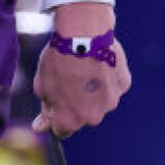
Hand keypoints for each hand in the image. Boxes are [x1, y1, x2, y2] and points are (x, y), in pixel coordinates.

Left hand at [32, 2, 130, 136]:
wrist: (84, 34)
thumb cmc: (59, 60)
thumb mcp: (43, 86)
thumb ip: (46, 110)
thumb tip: (40, 128)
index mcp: (71, 121)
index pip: (62, 130)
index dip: (57, 116)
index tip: (56, 101)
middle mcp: (94, 117)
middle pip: (84, 116)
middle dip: (77, 104)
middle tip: (71, 79)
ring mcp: (111, 101)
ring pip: (101, 102)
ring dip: (94, 92)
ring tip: (86, 68)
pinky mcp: (124, 84)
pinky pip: (114, 87)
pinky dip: (107, 79)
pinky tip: (99, 63)